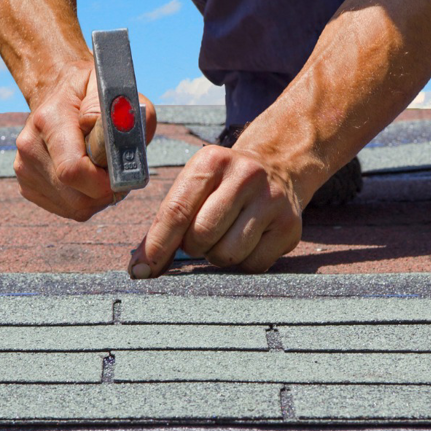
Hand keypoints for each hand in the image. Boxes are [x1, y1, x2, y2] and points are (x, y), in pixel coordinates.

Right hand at [14, 60, 155, 220]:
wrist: (59, 91)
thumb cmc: (94, 93)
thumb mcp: (115, 91)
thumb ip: (125, 115)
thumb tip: (116, 143)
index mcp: (49, 120)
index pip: (74, 171)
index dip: (105, 182)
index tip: (121, 172)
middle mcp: (30, 146)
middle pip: (77, 198)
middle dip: (106, 192)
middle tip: (116, 170)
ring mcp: (24, 167)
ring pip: (75, 207)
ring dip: (97, 196)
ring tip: (101, 170)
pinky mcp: (27, 184)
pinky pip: (67, 208)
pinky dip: (85, 199)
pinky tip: (87, 177)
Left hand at [129, 144, 302, 275]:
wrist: (279, 168)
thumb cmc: (224, 185)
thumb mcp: (196, 184)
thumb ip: (168, 220)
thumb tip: (141, 267)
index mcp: (213, 160)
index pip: (177, 211)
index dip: (156, 245)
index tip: (140, 270)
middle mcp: (246, 176)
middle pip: (202, 235)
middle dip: (193, 247)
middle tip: (200, 238)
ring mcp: (272, 201)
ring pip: (227, 254)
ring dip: (218, 256)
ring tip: (225, 238)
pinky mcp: (290, 227)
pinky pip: (253, 265)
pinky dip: (244, 262)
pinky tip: (248, 242)